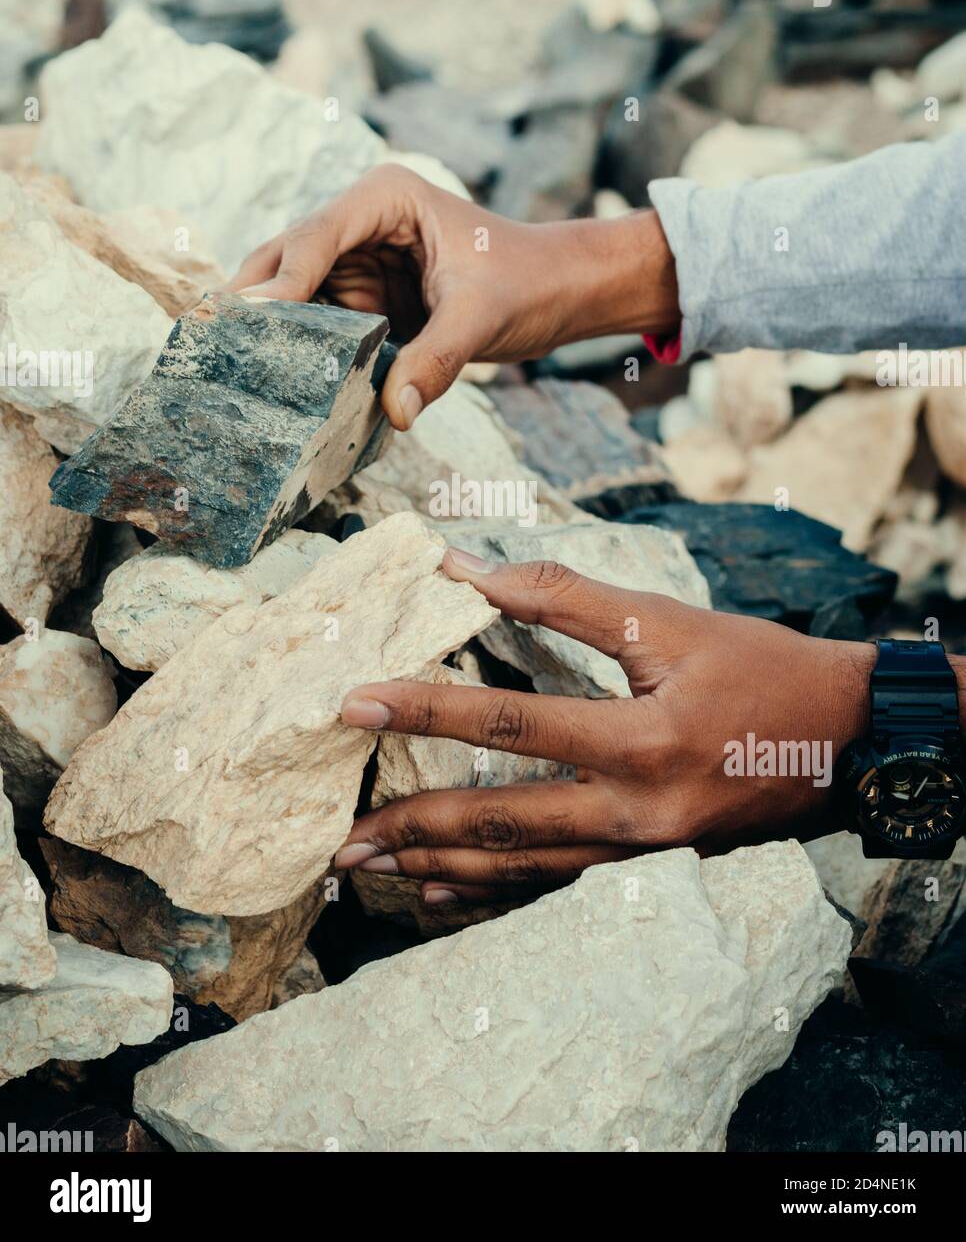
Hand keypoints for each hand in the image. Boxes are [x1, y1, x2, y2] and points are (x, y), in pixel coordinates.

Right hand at [227, 163, 679, 429]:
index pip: (316, 236)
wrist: (560, 290)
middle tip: (207, 346)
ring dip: (270, 332)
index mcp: (386, 198)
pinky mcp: (363, 297)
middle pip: (286, 260)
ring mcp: (357, 260)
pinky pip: (319, 324)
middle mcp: (359, 222)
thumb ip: (437, 360)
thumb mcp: (482, 317)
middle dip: (253, 303)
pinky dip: (299, 351)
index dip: (281, 282)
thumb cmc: (529, 281)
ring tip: (223, 370)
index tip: (250, 322)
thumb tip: (395, 413)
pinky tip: (271, 383)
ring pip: (294, 294)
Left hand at [336, 549, 874, 905]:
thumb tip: (463, 567)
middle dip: (416, 826)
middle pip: (505, 823)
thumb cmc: (758, 668)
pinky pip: (557, 891)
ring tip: (373, 868)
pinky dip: (494, 896)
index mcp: (642, 741)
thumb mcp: (669, 620)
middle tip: (342, 836)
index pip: (511, 722)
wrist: (845, 742)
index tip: (355, 703)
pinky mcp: (650, 870)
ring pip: (525, 870)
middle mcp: (638, 812)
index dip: (427, 708)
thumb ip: (561, 596)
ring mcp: (644, 856)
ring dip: (442, 868)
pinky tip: (441, 899)